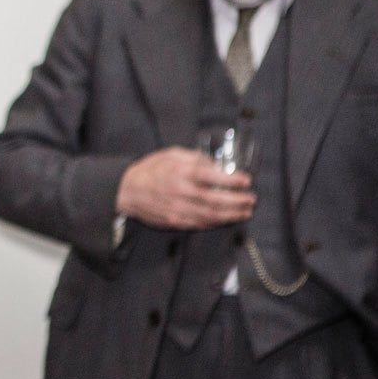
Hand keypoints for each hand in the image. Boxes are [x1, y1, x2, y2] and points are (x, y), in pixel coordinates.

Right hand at [114, 147, 253, 230]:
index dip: (231, 180)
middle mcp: (180, 192)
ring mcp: (177, 209)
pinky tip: (226, 219)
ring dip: (231, 214)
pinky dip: (216, 222)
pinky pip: (199, 224)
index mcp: (179, 173)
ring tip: (245, 211)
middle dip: (237, 200)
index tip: (246, 180)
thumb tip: (216, 164)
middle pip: (214, 199)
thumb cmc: (149, 170)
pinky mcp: (174, 221)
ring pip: (210, 215)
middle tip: (251, 199)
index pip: (210, 176)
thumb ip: (194, 158)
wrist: (126, 191)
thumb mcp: (170, 154)